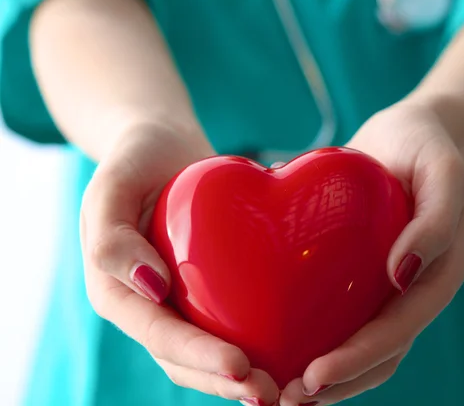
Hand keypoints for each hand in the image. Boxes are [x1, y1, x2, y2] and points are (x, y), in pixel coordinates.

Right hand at [80, 121, 280, 405]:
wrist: (160, 146)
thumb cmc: (134, 161)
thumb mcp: (111, 187)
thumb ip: (112, 238)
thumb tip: (151, 289)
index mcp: (116, 290)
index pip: (158, 334)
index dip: (197, 357)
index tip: (240, 367)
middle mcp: (146, 304)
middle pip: (182, 358)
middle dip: (224, 381)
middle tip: (272, 395)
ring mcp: (175, 300)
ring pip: (205, 352)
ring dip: (240, 377)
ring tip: (285, 389)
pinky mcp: (202, 288)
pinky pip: (226, 322)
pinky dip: (252, 342)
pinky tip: (290, 351)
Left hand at [279, 101, 463, 404]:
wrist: (408, 134)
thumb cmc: (426, 148)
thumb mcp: (443, 171)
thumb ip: (436, 220)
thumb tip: (402, 273)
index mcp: (436, 276)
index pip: (399, 331)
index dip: (359, 359)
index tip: (313, 376)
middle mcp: (411, 289)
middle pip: (378, 353)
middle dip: (336, 382)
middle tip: (285, 400)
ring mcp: (386, 285)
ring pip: (359, 343)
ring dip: (324, 375)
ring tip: (277, 392)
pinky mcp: (361, 272)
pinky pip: (339, 312)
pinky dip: (314, 336)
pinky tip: (277, 345)